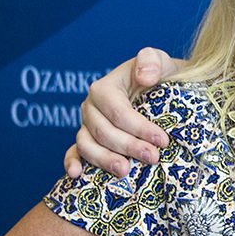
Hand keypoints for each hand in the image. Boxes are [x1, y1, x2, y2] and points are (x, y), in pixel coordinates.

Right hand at [63, 48, 181, 178]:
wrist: (159, 89)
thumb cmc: (159, 76)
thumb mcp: (159, 61)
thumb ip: (151, 61)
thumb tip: (144, 78)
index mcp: (104, 88)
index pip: (118, 112)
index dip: (139, 127)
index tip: (162, 140)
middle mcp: (91, 107)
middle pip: (104, 132)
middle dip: (128, 147)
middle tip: (153, 158)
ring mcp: (86, 125)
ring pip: (88, 145)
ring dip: (105, 160)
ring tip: (125, 171)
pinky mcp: (87, 140)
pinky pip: (74, 152)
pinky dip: (72, 162)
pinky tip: (76, 174)